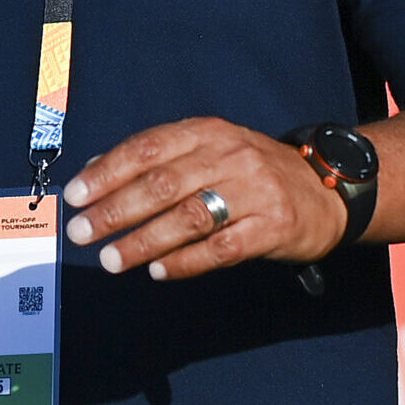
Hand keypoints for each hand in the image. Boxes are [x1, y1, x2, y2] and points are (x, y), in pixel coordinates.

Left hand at [60, 117, 347, 279]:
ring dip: (144, 241)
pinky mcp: (273, 227)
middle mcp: (229, 156)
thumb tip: (94, 172)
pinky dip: (186, 262)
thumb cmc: (252, 171)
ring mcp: (254, 192)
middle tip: (82, 232)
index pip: (146, 148)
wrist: (329, 188)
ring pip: (188, 218)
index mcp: (206, 132)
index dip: (107, 172)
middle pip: (162, 184)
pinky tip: (158, 271)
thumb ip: (157, 159)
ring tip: (111, 260)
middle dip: (115, 210)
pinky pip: (222, 248)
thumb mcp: (209, 149)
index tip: (75, 196)